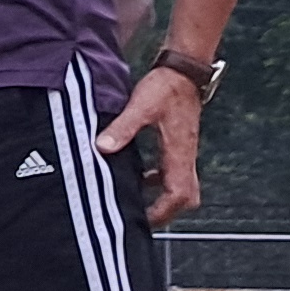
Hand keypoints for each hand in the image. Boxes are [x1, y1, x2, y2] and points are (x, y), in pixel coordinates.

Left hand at [97, 60, 207, 228]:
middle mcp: (186, 156)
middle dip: (166, 213)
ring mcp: (185, 152)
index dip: (163, 212)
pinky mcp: (179, 145)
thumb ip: (122, 128)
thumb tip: (102, 148)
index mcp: (180, 152)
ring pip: (182, 187)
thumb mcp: (140, 106)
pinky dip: (159, 182)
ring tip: (137, 205)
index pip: (180, 194)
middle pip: (187, 198)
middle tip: (140, 219)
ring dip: (164, 200)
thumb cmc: (165, 87)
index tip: (141, 220)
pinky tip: (141, 178)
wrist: (183, 71)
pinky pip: (174, 173)